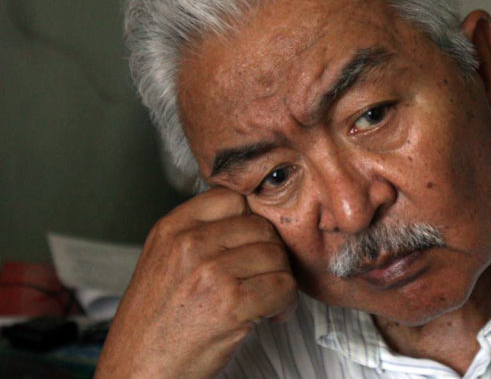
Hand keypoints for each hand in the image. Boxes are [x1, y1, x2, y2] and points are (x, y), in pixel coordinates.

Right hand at [95, 188, 297, 377]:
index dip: (250, 221)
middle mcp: (189, 244)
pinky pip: (283, 287)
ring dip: (281, 280)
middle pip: (260, 226)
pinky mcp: (231, 304)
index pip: (232, 197)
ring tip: (267, 299)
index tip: (250, 245)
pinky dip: (285, 303)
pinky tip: (271, 314)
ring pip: (277, 256)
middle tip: (264, 278)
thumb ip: (197, 236)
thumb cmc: (153, 327)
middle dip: (271, 254)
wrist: (137, 373)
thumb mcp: (162, 264)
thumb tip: (248, 222)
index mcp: (171, 229)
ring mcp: (210, 272)